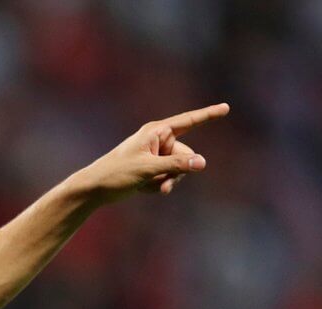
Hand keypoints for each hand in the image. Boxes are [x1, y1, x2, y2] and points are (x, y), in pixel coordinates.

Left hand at [75, 102, 229, 204]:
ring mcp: (155, 155)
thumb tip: (202, 162)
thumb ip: (176, 165)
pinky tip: (141, 188)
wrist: (94, 189)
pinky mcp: (151, 168)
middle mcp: (157, 140)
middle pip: (185, 155)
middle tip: (161, 183)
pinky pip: (167, 178)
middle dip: (176, 172)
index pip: (188, 121)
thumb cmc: (116, 173)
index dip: (208, 115)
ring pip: (177, 170)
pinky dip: (157, 186)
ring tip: (146, 186)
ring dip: (166, 181)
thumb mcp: (148, 169)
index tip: (226, 107)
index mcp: (156, 132)